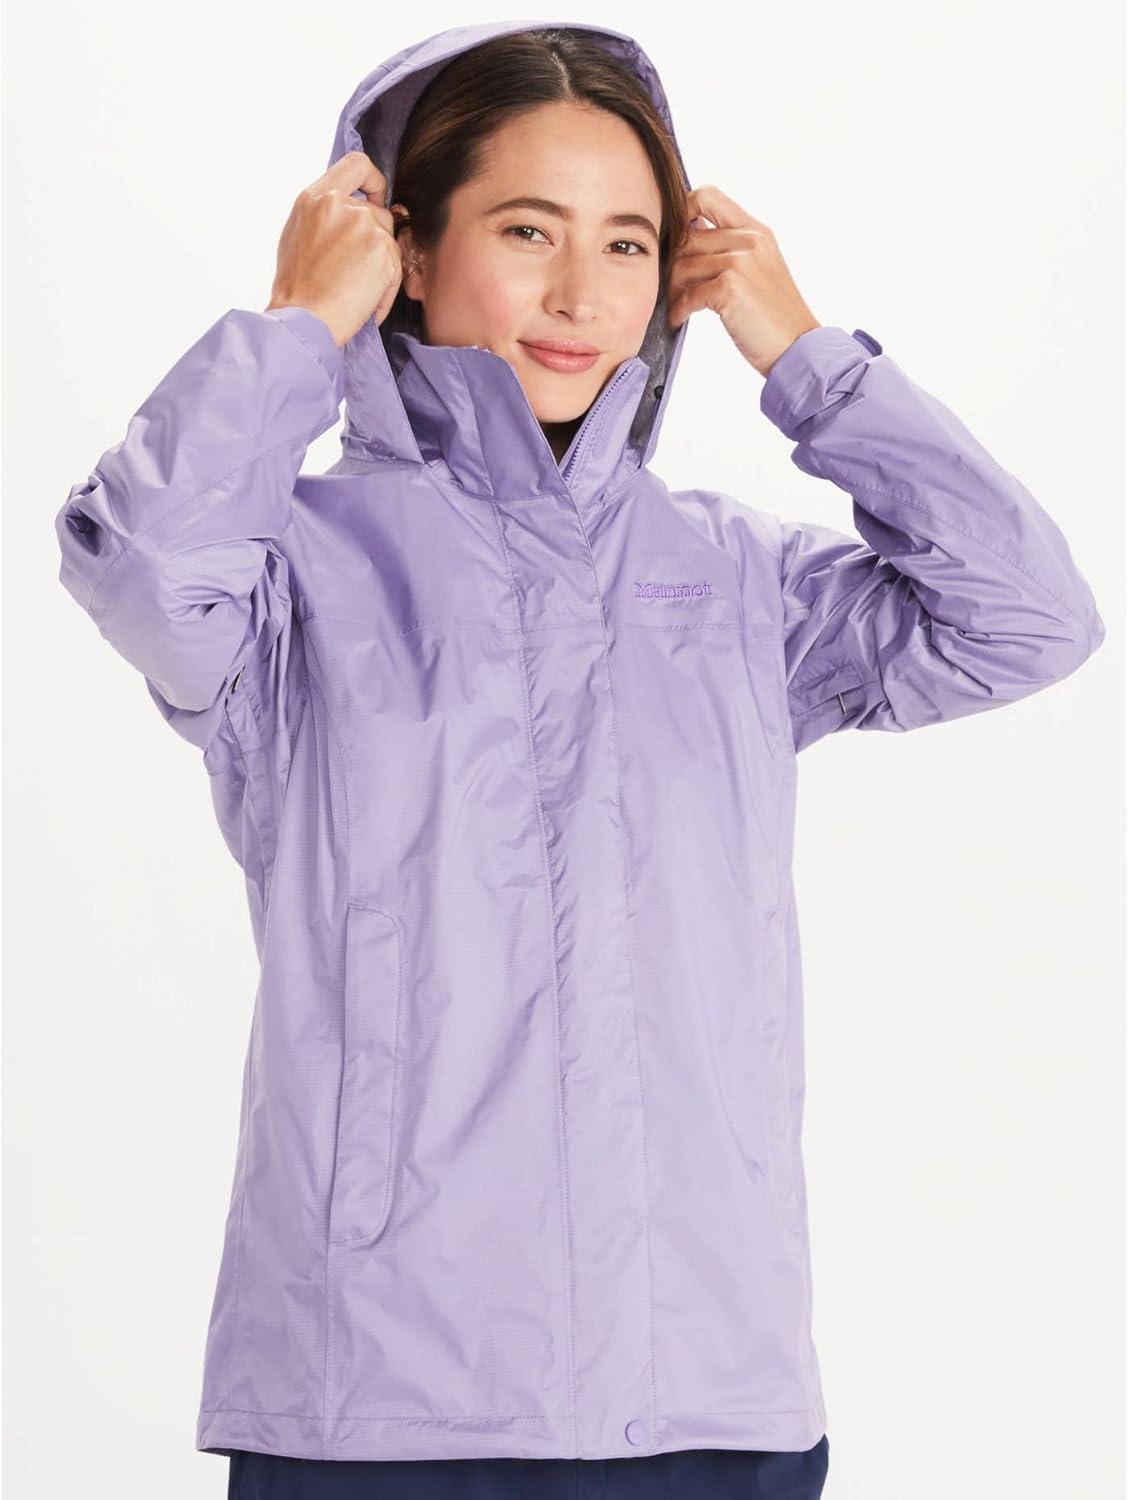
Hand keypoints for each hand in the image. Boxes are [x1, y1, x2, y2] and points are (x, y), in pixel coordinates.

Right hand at [265, 151, 409, 346]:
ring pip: (390, 241)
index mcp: (315, 197)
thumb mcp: (299, 233)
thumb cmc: (298, 288)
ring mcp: (365, 226)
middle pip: (379, 212)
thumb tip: (350, 207)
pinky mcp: (383, 252)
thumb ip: (325, 214)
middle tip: (358, 269)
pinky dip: (385, 290)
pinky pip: (396, 269)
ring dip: (381, 267)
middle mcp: (340, 205)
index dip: (374, 180)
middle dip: (375, 240)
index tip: (376, 199)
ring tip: (356, 290)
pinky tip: (365, 303)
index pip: (357, 164)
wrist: (303, 319)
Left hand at [666, 185, 821, 377]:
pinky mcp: (730, 289)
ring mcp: (740, 263)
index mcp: (755, 231)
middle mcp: (748, 241)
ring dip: (672, 291)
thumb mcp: (760, 268)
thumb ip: (732, 248)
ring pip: (682, 266)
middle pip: (686, 238)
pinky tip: (679, 320)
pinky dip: (678, 310)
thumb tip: (689, 235)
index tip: (672, 239)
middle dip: (670, 265)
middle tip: (670, 288)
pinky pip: (687, 294)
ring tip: (676, 307)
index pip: (707, 196)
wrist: (797, 347)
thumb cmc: (774, 315)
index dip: (681, 210)